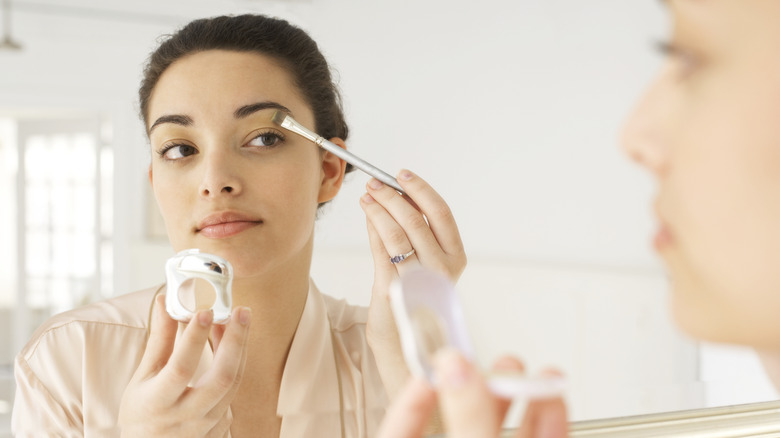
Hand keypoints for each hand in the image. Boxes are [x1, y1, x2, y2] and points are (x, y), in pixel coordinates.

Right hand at [118, 294, 251, 436]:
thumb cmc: (142, 411)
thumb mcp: (143, 377)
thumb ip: (159, 341)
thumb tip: (166, 301)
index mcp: (157, 403)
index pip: (181, 368)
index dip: (194, 339)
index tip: (205, 310)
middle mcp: (185, 417)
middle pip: (221, 378)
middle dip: (235, 341)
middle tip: (241, 311)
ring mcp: (207, 425)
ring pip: (233, 383)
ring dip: (239, 348)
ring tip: (239, 320)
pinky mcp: (221, 426)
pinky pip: (234, 390)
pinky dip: (236, 363)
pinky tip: (233, 342)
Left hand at [360, 170, 466, 395]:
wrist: (404, 341)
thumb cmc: (414, 297)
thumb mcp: (423, 262)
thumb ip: (414, 232)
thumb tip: (396, 194)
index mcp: (456, 257)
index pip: (441, 213)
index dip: (421, 190)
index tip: (402, 174)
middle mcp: (443, 269)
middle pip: (417, 220)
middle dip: (393, 196)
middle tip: (375, 183)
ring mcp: (420, 280)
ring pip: (397, 233)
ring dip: (379, 209)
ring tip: (366, 196)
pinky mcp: (397, 290)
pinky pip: (382, 250)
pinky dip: (373, 228)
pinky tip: (367, 216)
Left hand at [376, 350, 567, 437]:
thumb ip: (466, 421)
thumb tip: (455, 368)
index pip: (400, 433)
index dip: (410, 399)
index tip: (430, 371)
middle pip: (460, 421)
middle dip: (474, 385)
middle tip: (479, 356)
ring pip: (503, 431)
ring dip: (516, 395)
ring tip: (519, 368)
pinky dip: (549, 420)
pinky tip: (552, 398)